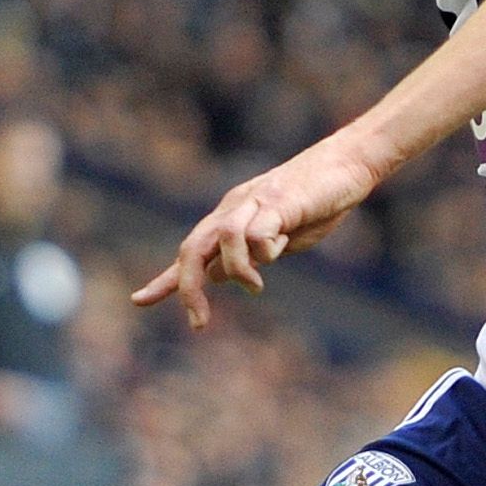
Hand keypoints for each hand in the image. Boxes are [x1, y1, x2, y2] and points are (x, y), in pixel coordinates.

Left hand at [134, 133, 385, 328]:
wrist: (346, 164)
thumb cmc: (316, 201)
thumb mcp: (276, 237)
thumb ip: (246, 254)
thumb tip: (214, 275)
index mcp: (230, 219)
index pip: (191, 252)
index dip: (165, 280)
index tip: (139, 301)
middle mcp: (234, 209)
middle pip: (193, 247)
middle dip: (188, 287)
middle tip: (199, 321)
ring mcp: (255, 203)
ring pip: (223, 239)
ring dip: (236, 271)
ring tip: (256, 288)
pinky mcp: (280, 201)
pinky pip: (257, 231)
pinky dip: (263, 249)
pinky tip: (281, 250)